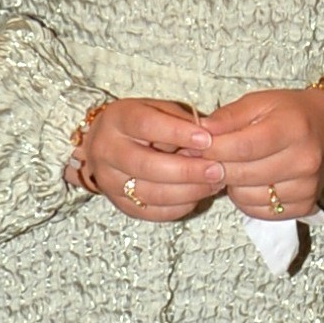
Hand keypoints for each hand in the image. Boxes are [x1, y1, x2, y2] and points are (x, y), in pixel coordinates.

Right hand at [75, 98, 217, 221]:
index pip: (146, 125)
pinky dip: (179, 207)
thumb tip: (207, 140)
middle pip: (147, 165)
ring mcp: (109, 181)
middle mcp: (107, 150)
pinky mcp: (119, 204)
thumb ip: (180, 121)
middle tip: (216, 170)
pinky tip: (197, 196)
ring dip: (188, 191)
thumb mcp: (158, 109)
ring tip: (213, 184)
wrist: (107, 144)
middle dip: (187, 170)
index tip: (206, 139)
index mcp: (117, 119)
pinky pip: (152, 212)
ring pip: (150, 193)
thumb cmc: (142, 123)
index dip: (177, 133)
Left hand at [197, 88, 323, 220]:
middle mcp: (305, 160)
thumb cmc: (290, 113)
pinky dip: (246, 200)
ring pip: (248, 196)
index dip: (214, 149)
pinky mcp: (305, 205)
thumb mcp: (260, 102)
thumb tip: (199, 132)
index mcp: (294, 128)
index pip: (244, 146)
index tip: (197, 146)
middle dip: (216, 167)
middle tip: (204, 159)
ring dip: (231, 185)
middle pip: (244, 174)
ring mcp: (307, 186)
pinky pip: (260, 211)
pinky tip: (247, 183)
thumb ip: (229, 117)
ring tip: (231, 168)